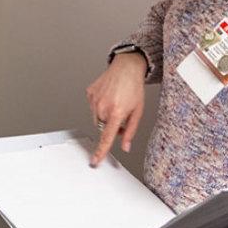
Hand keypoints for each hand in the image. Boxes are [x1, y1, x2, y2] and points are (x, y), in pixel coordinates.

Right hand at [86, 52, 147, 166]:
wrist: (126, 67)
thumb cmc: (134, 87)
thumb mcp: (138, 111)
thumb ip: (131, 131)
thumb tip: (125, 146)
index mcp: (116, 112)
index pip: (107, 138)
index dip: (101, 151)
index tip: (94, 161)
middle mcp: (103, 106)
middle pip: (103, 127)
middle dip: (111, 126)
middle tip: (121, 115)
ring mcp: (94, 99)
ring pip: (97, 118)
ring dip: (105, 115)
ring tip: (115, 102)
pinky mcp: (89, 93)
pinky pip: (93, 107)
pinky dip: (100, 105)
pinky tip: (108, 96)